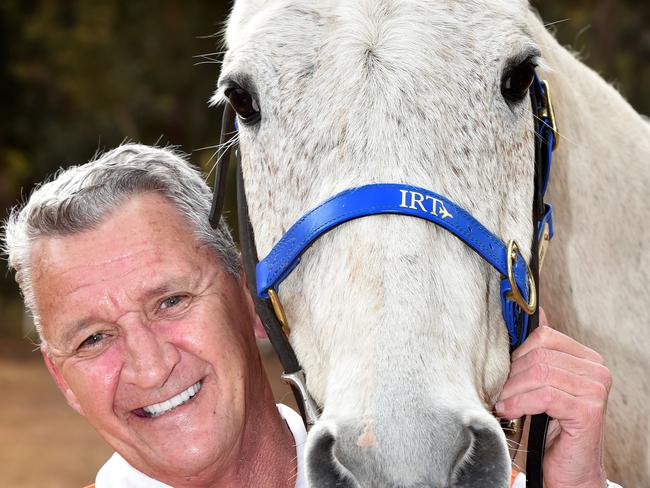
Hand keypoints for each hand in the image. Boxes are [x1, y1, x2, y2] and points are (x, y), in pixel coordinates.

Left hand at [495, 308, 611, 487]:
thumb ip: (534, 357)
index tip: (502, 372)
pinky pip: (545, 395)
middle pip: (539, 356)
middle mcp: (596, 371)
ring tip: (502, 404)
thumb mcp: (539, 386)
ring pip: (540, 373)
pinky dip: (521, 403)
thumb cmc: (550, 429)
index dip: (516, 354)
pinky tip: (509, 412)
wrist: (569, 470)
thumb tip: (524, 317)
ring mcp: (596, 389)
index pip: (543, 336)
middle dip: (511, 375)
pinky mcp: (589, 410)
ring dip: (512, 391)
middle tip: (497, 392)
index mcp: (585, 359)